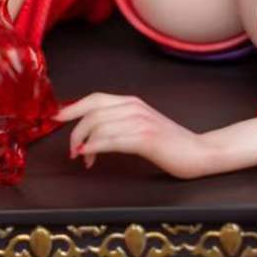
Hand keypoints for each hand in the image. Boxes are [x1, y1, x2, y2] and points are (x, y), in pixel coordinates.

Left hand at [53, 92, 209, 179]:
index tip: (56, 117)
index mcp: (132, 102)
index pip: (95, 99)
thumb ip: (120, 123)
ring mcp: (140, 122)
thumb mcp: (142, 126)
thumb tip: (92, 131)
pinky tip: (89, 156)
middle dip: (75, 131)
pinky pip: (111, 140)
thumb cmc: (170, 143)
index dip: (73, 107)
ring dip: (84, 143)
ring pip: (98, 125)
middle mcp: (134, 108)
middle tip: (73, 149)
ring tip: (83, 157)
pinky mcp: (145, 139)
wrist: (199, 152)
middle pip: (92, 112)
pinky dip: (94, 147)